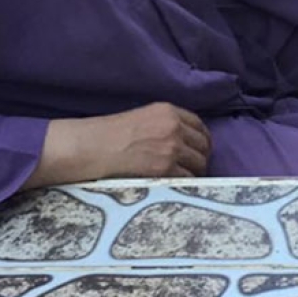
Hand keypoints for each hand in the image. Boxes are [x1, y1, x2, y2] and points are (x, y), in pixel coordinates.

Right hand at [23, 102, 211, 188]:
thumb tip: (183, 140)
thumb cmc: (110, 133)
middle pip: (204, 144)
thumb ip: (164, 124)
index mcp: (168, 111)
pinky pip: (188, 178)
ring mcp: (172, 147)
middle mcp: (174, 126)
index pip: (199, 124)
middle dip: (202, 156)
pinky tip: (179, 185)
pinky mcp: (166, 167)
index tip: (201, 148)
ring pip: (199, 163)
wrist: (93, 146)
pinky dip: (187, 183)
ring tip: (188, 178)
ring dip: (196, 172)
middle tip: (196, 167)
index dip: (203, 138)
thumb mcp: (142, 117)